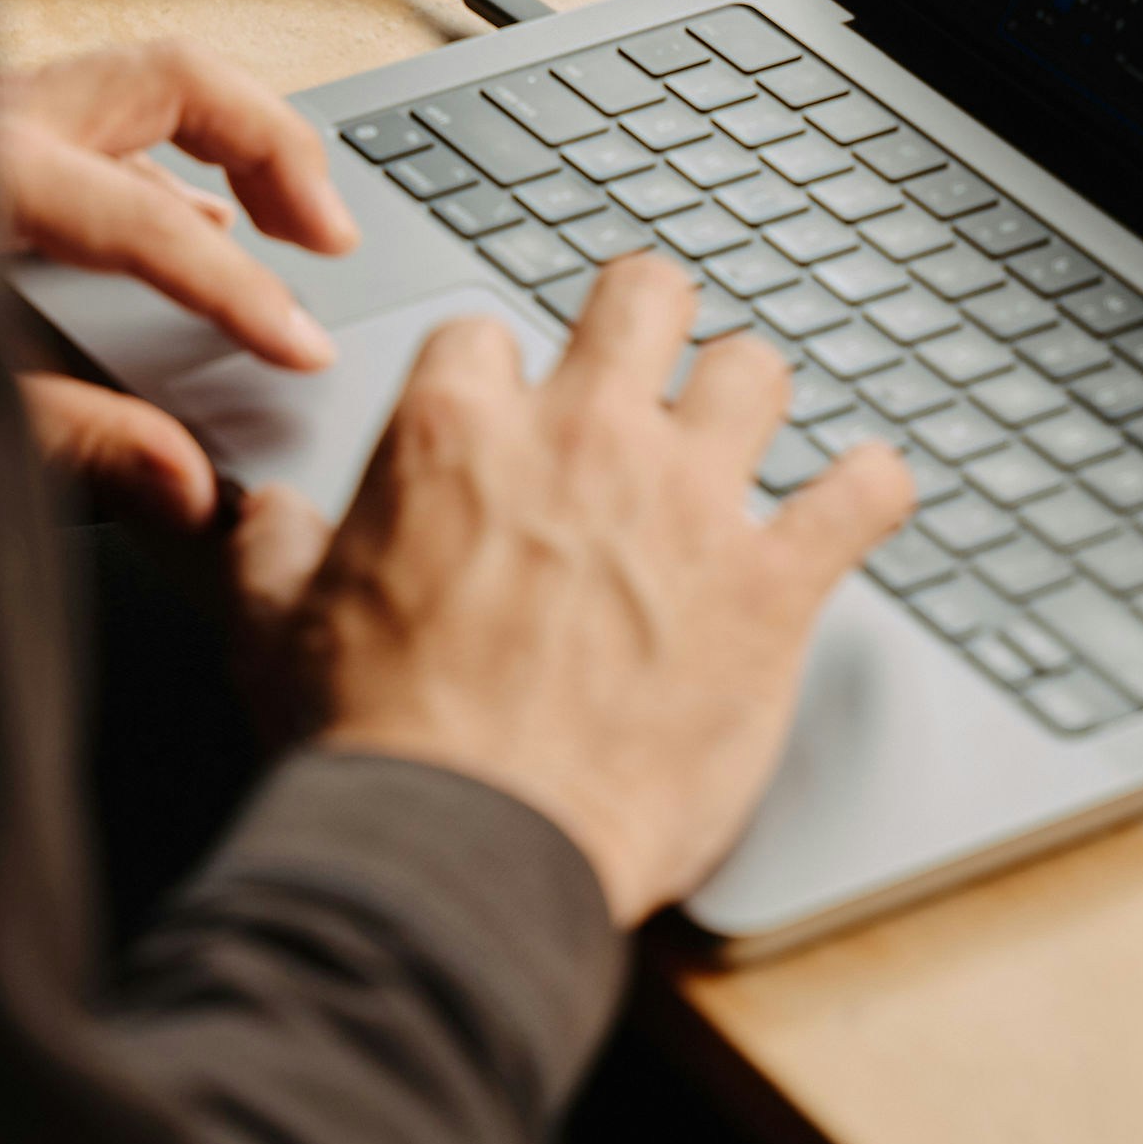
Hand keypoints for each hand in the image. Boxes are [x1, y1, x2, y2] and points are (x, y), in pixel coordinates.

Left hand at [0, 39, 359, 529]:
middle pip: (177, 81)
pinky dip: (156, 160)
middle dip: (275, 151)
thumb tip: (189, 485)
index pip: (157, 226)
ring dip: (223, 142)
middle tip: (330, 238)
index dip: (247, 296)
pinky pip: (90, 112)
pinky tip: (178, 230)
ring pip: (137, 81)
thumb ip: (71, 444)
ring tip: (280, 225)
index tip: (303, 346)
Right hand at [278, 255, 911, 926]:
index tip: (503, 415)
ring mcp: (688, 505)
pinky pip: (862, 495)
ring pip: (757, 369)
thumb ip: (277, 550)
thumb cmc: (371, 750)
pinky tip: (864, 498)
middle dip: (648, 319)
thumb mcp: (272, 630)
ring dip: (751, 399)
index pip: (484, 335)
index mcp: (457, 435)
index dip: (494, 377)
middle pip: (645, 295)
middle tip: (648, 360)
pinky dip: (870, 491)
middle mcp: (583, 439)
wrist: (462, 848)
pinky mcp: (771, 586)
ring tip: (748, 433)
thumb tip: (273, 519)